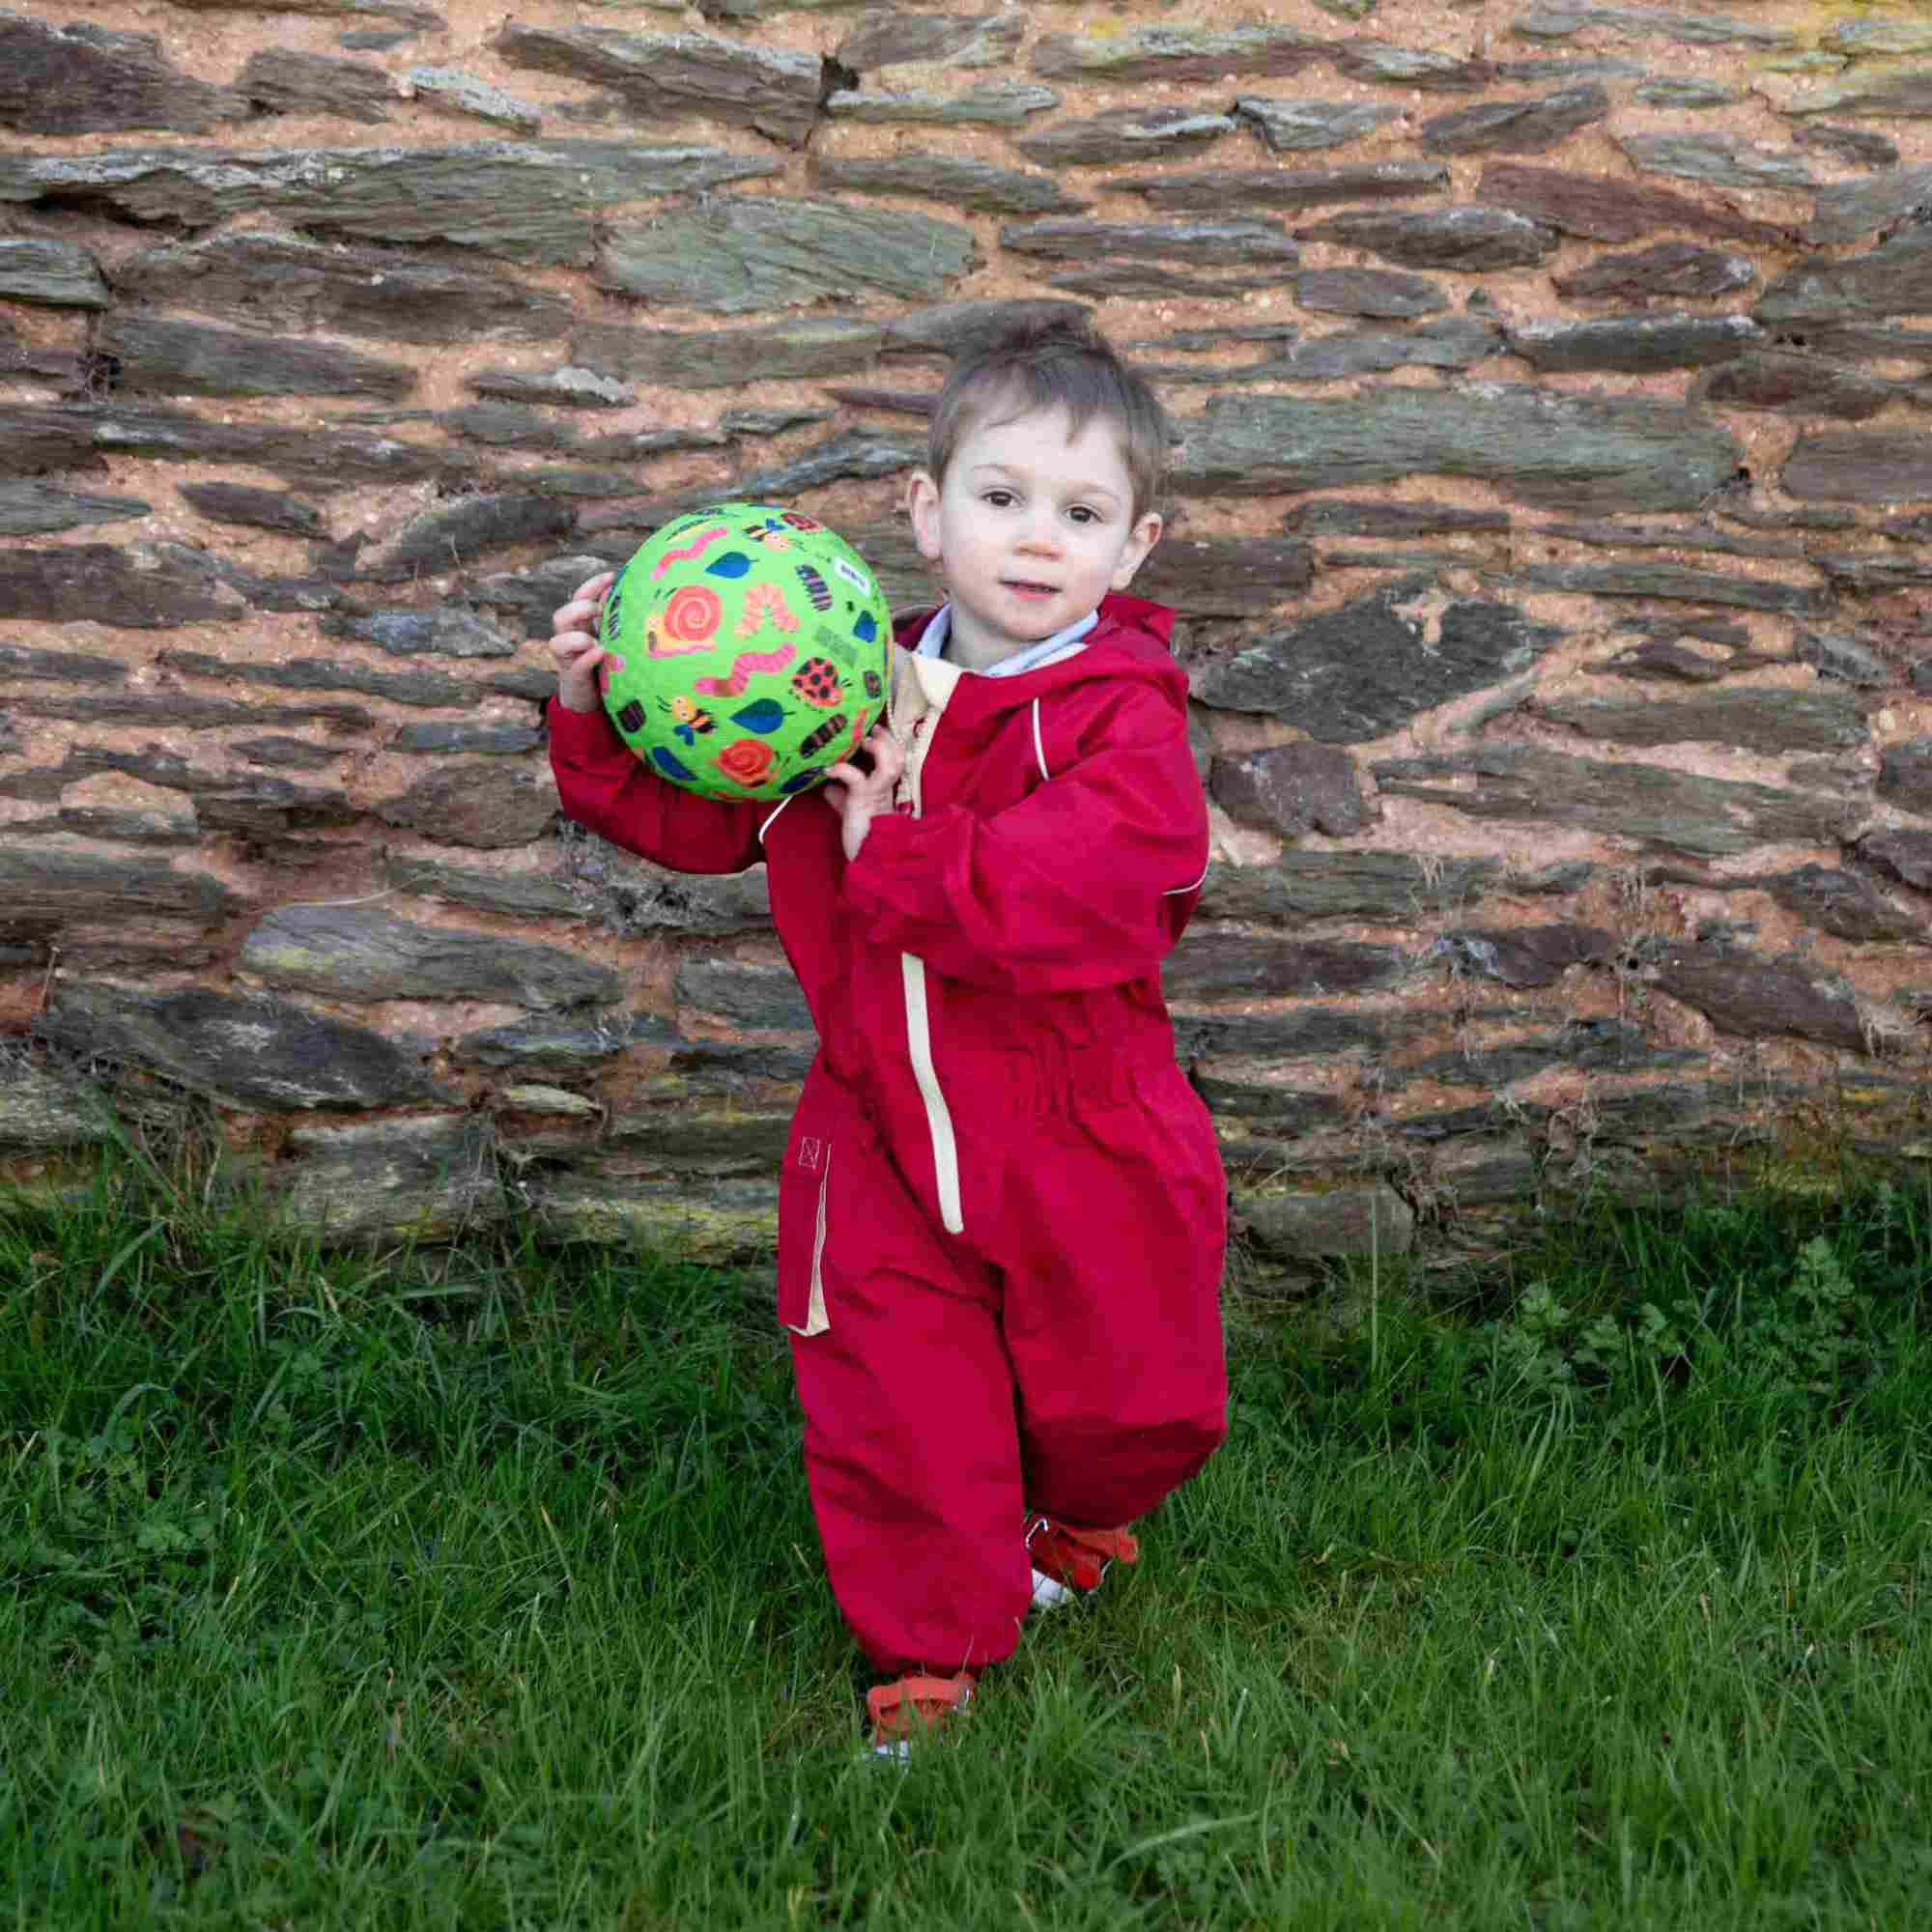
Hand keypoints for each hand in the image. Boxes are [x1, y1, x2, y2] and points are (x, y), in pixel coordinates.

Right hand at [550, 569, 615, 713]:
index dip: (592, 585)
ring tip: (596, 641)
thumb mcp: (613, 639)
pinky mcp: (574, 678)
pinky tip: (600, 653)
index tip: (612, 576)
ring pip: (557, 641)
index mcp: (581, 626)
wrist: (594, 700)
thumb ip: (616, 620)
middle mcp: (570, 640)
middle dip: (580, 609)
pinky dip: (587, 658)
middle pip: (561, 616)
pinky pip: (575, 666)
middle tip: (600, 612)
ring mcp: (570, 660)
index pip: (580, 598)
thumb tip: (633, 595)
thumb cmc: (607, 665)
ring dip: (577, 637)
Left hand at [823, 727, 906, 862]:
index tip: (875, 733)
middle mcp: (885, 790)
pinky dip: (842, 769)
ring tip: (864, 742)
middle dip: (888, 740)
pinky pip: (856, 778)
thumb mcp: (849, 810)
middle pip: (899, 758)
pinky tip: (829, 770)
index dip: (890, 743)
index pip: (896, 760)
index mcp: (884, 790)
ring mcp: (876, 795)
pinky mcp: (863, 801)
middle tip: (874, 731)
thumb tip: (828, 785)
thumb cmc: (859, 837)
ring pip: (890, 765)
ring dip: (879, 749)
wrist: (866, 860)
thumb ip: (842, 796)